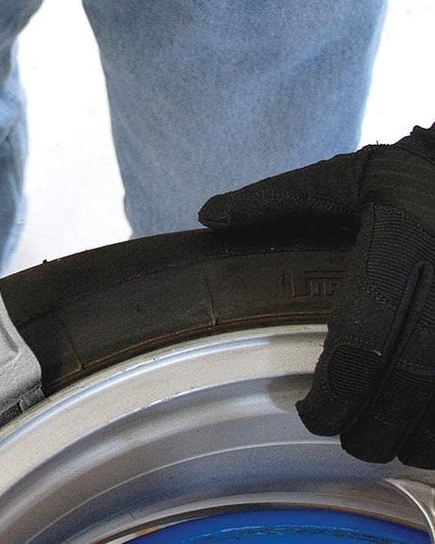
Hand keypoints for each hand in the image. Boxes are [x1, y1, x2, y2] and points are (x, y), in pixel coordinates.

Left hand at [199, 125, 434, 466]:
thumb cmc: (404, 175)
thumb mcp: (340, 177)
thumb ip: (275, 199)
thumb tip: (207, 217)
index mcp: (397, 243)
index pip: (363, 335)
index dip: (336, 388)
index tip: (309, 411)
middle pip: (410, 378)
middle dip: (372, 424)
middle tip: (341, 439)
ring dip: (416, 434)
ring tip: (382, 445)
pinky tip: (423, 437)